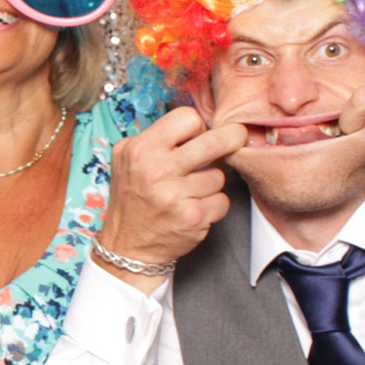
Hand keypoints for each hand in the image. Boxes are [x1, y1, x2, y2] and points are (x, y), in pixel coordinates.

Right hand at [95, 106, 246, 291]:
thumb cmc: (133, 197)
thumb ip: (158, 138)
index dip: (196, 126)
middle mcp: (156, 171)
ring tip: (191, 191)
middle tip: (237, 138)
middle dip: (231, 138)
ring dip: (211, 183)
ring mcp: (175, 196)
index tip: (195, 137)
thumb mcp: (129, 158)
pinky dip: (214, 205)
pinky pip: (222, 200)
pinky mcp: (192, 218)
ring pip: (219, 175)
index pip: (187, 118)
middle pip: (214, 140)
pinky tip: (195, 208)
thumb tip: (199, 122)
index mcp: (140, 150)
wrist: (126, 246)